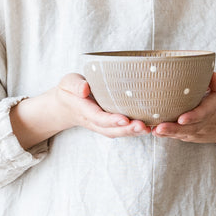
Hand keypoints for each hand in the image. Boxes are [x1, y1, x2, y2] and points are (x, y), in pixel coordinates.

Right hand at [10, 73, 150, 149]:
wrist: (66, 105)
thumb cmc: (69, 89)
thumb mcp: (68, 82)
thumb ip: (75, 85)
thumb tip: (85, 89)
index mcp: (83, 110)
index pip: (98, 117)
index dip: (111, 120)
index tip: (125, 119)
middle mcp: (94, 121)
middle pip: (111, 130)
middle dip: (128, 130)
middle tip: (143, 126)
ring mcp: (102, 125)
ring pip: (118, 132)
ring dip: (134, 133)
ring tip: (149, 129)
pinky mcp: (109, 125)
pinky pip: (122, 130)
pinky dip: (134, 131)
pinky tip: (149, 127)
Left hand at [152, 72, 215, 149]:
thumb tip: (210, 73)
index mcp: (212, 110)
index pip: (202, 115)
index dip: (192, 117)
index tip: (182, 118)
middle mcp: (204, 123)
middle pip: (188, 128)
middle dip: (173, 129)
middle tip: (160, 128)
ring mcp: (196, 132)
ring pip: (181, 134)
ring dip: (168, 133)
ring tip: (155, 130)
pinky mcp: (190, 135)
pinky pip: (178, 136)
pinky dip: (168, 135)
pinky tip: (156, 131)